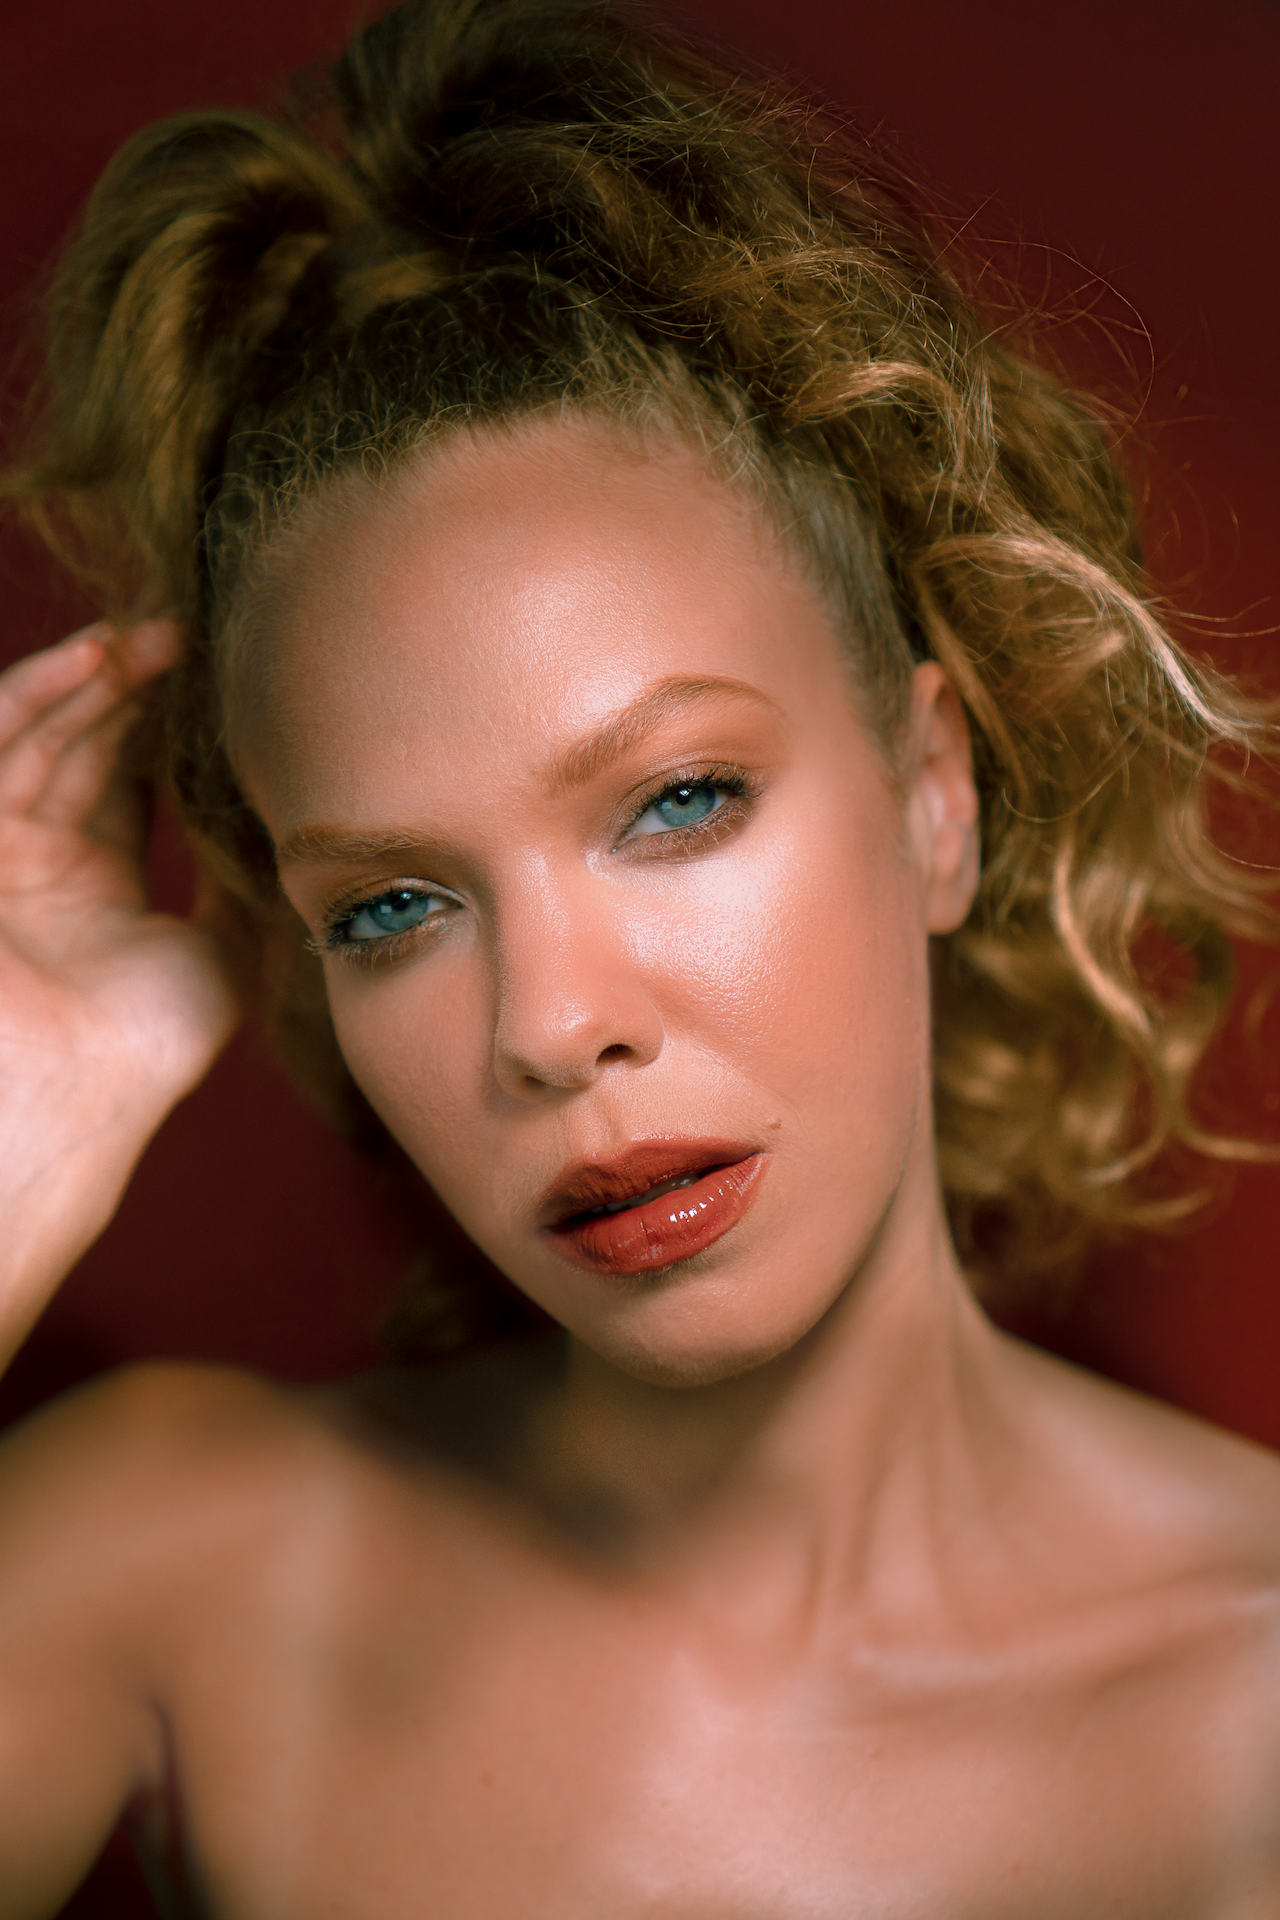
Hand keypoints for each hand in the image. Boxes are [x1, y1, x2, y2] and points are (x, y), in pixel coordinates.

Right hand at [0, 620, 247, 1349]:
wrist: (74, 1095)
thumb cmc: (143, 1048)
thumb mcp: (218, 953)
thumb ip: (237, 887)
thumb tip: (284, 828)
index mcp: (98, 887)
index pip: (128, 778)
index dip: (167, 722)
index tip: (221, 674)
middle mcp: (43, 859)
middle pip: (85, 743)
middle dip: (134, 685)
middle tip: (191, 633)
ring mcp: (3, 847)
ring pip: (43, 734)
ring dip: (94, 676)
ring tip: (152, 631)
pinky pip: (4, 747)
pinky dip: (43, 695)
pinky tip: (94, 656)